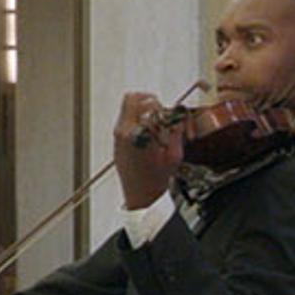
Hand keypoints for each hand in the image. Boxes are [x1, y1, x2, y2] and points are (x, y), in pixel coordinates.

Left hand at [111, 92, 182, 213]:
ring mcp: (118, 136)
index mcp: (140, 134)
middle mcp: (125, 132)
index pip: (151, 106)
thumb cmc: (157, 180)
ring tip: (156, 123)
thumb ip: (176, 131)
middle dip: (150, 101)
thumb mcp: (174, 155)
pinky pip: (125, 120)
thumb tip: (178, 115)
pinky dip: (137, 119)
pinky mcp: (116, 141)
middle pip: (132, 98)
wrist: (140, 196)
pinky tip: (149, 133)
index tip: (171, 118)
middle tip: (162, 112)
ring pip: (127, 107)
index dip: (165, 110)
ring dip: (143, 109)